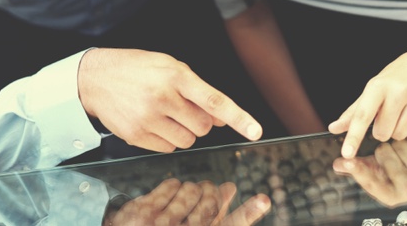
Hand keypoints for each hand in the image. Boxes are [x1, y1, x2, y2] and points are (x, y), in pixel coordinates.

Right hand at [79, 48, 261, 152]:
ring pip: (187, 141)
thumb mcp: (170, 67)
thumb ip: (198, 91)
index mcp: (176, 75)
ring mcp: (149, 118)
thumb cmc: (138, 69)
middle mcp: (163, 97)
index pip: (215, 100)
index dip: (238, 117)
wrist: (96, 78)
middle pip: (203, 127)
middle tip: (182, 107)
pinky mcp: (136, 136)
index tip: (256, 131)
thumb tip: (221, 118)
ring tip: (165, 113)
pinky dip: (167, 139)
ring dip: (183, 131)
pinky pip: (168, 149)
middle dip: (199, 121)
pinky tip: (152, 122)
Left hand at [109, 178, 269, 225]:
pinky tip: (169, 196)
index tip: (263, 200)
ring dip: (190, 189)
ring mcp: (160, 223)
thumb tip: (230, 190)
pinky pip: (170, 185)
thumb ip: (213, 215)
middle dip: (211, 192)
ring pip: (190, 189)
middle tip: (208, 191)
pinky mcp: (144, 211)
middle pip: (210, 200)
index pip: (230, 225)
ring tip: (185, 199)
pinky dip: (172, 187)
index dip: (248, 213)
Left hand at [328, 50, 406, 158]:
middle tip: (388, 115)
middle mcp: (397, 90)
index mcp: (377, 86)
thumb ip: (354, 113)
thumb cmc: (393, 81)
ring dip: (398, 130)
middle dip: (382, 130)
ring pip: (401, 134)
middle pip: (383, 132)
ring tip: (402, 112)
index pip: (362, 116)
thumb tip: (334, 128)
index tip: (346, 154)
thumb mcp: (372, 91)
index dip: (353, 137)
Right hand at [331, 135, 406, 207]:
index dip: (357, 170)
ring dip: (401, 140)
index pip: (370, 182)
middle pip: (383, 153)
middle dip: (385, 146)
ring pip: (401, 144)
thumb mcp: (380, 167)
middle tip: (392, 151)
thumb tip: (337, 165)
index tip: (346, 160)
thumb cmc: (404, 164)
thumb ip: (358, 165)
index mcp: (392, 195)